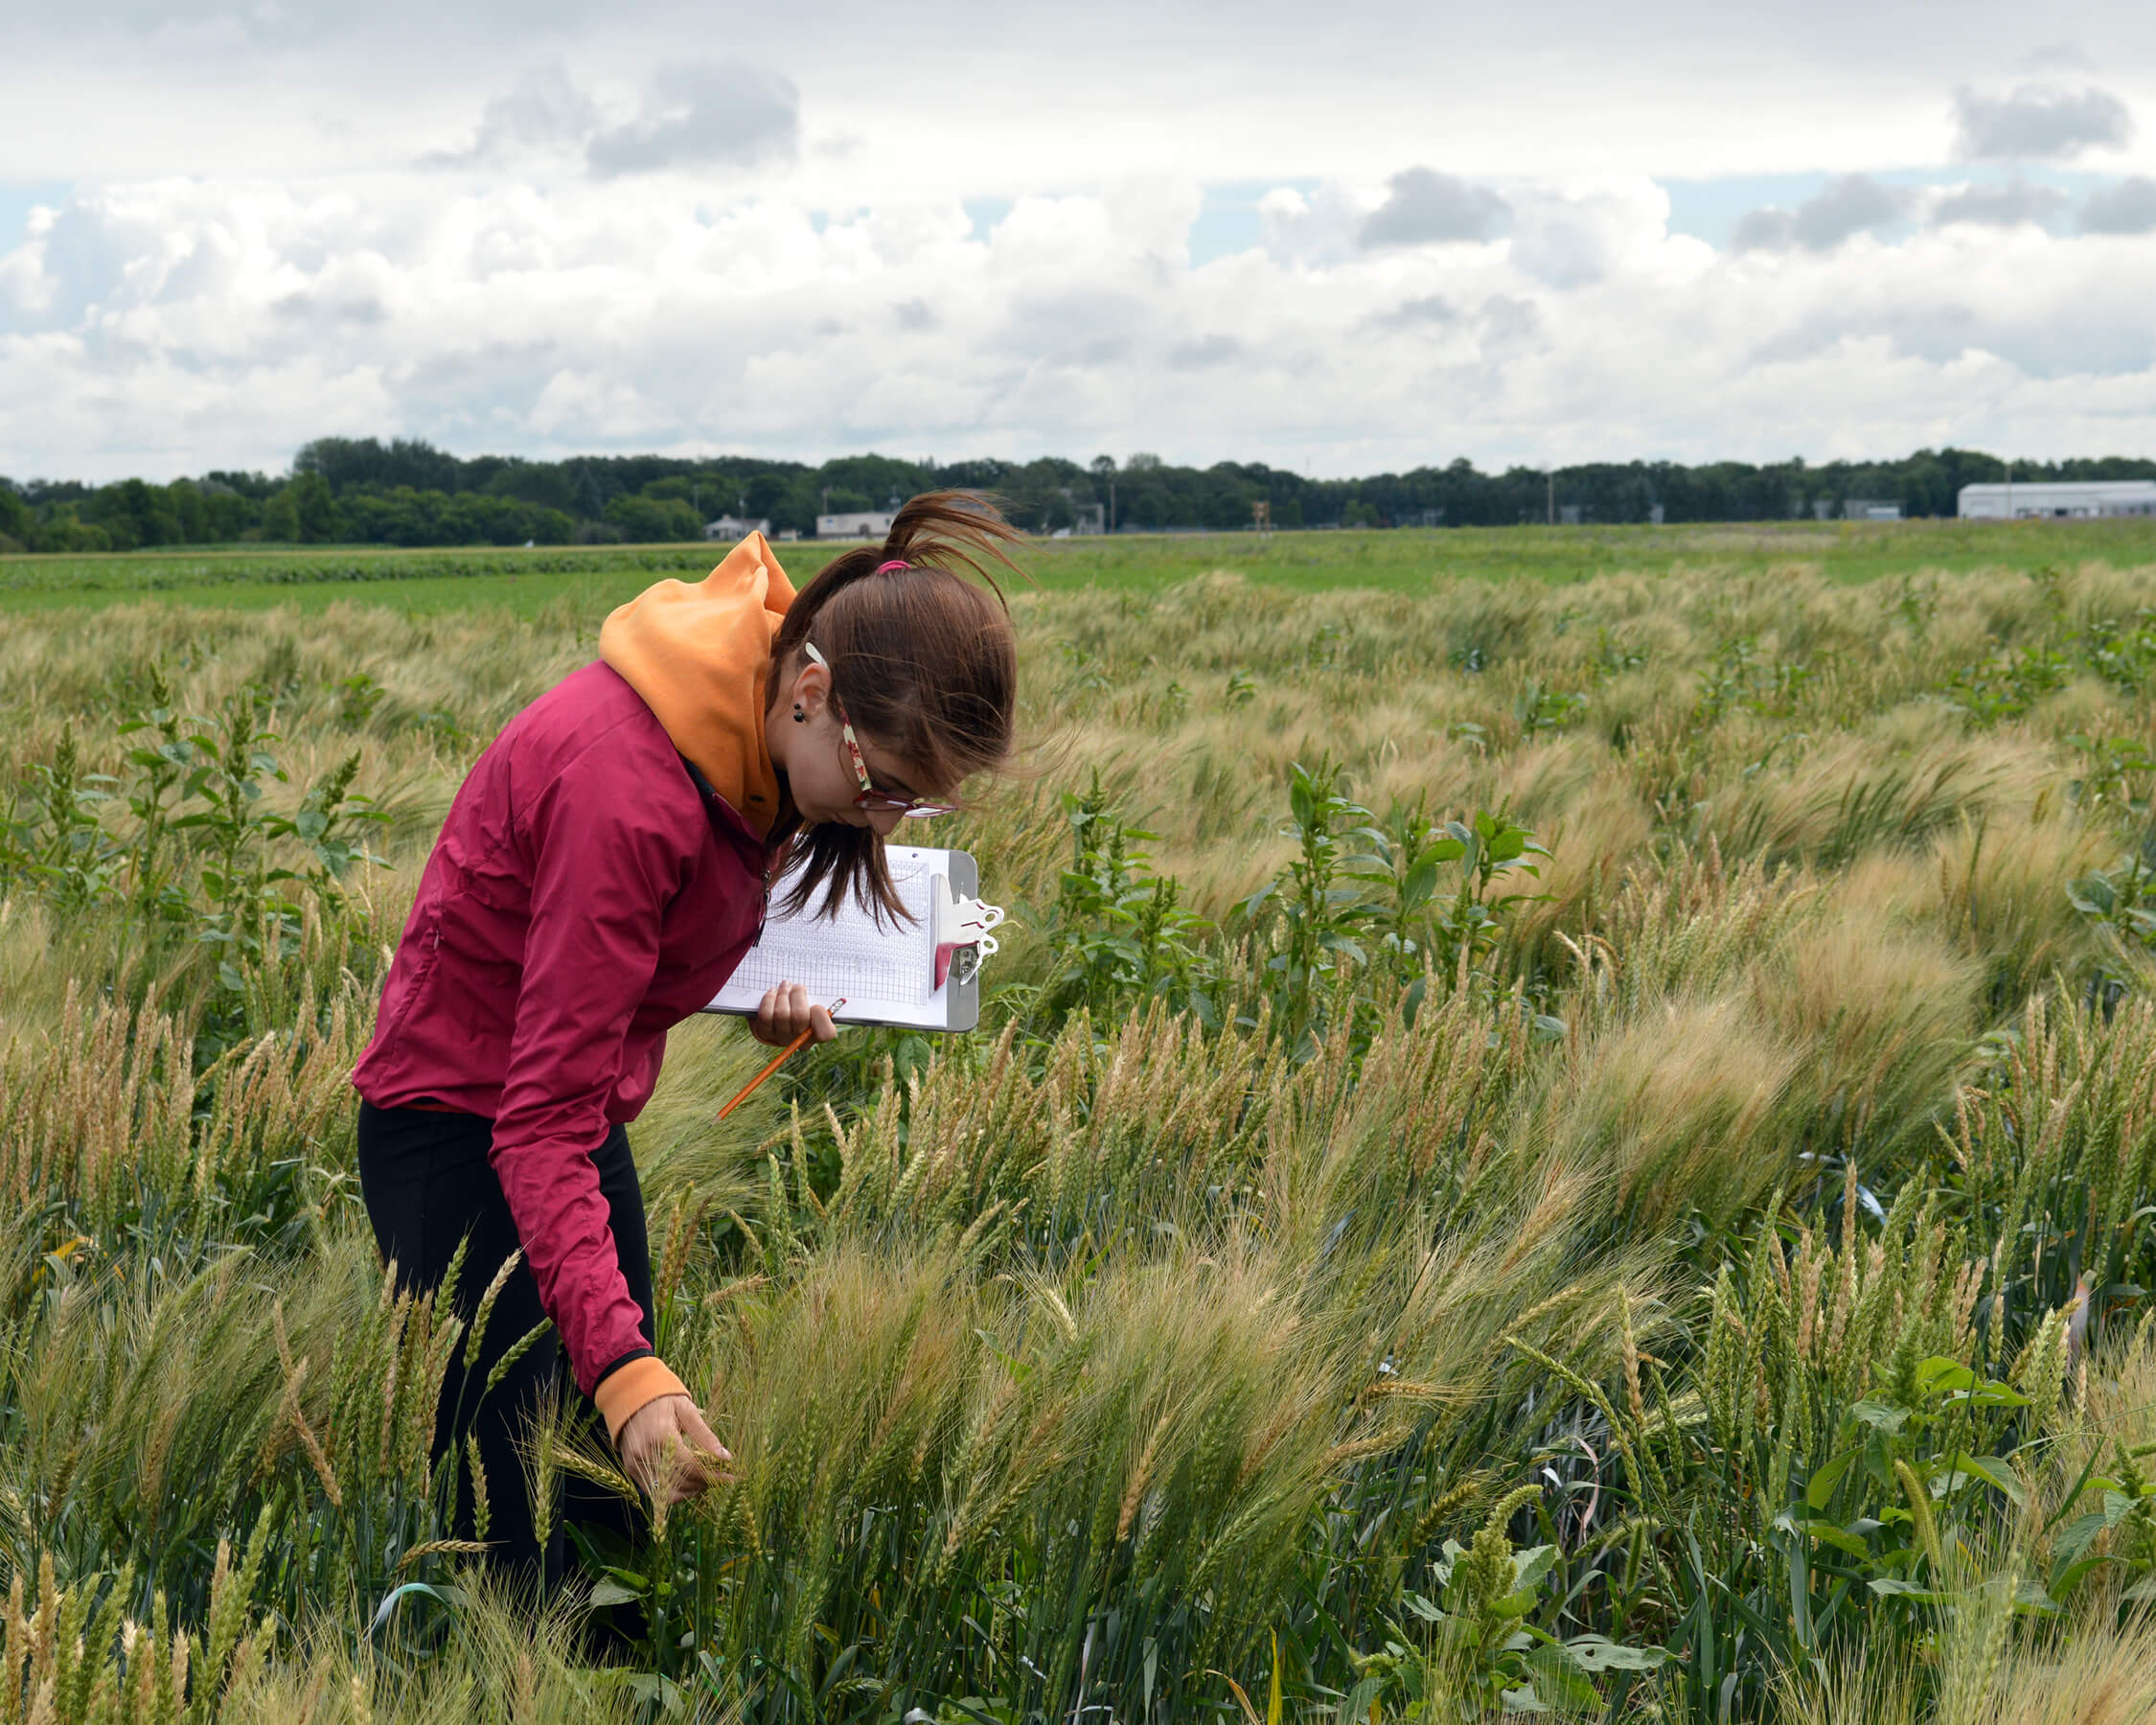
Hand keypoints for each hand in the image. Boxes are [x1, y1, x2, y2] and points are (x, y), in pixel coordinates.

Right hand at [616, 1394, 730, 1504]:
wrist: (631, 1398)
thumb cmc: (663, 1401)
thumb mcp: (687, 1410)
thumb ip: (705, 1435)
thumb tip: (725, 1457)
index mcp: (661, 1436)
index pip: (691, 1466)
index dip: (713, 1474)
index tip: (730, 1476)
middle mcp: (645, 1454)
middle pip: (682, 1482)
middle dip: (705, 1483)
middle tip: (722, 1477)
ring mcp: (636, 1465)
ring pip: (669, 1494)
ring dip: (691, 1490)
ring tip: (706, 1479)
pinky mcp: (632, 1471)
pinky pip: (657, 1492)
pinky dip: (676, 1491)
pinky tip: (690, 1481)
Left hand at [749, 981, 836, 1048]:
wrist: (780, 1016)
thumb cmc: (802, 1005)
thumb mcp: (814, 1003)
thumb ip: (818, 1000)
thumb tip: (819, 993)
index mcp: (818, 1034)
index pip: (826, 1033)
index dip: (821, 1016)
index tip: (817, 1005)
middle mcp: (800, 1041)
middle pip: (799, 1017)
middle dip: (797, 995)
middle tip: (797, 986)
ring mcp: (781, 1038)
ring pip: (781, 1014)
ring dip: (783, 994)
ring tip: (785, 985)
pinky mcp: (765, 1034)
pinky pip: (766, 1016)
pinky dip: (769, 1000)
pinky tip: (773, 992)